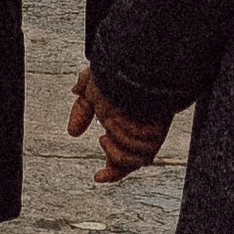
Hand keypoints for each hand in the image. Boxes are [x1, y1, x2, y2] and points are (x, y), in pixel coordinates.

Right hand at [70, 66, 169, 183]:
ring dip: (119, 144)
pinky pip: (146, 148)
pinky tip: (119, 121)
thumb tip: (72, 132)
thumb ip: (82, 110)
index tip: (96, 178)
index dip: (112, 172)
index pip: (124, 154)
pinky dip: (128, 138)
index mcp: (127, 122)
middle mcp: (142, 128)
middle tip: (102, 139)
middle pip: (136, 162)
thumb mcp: (90, 88)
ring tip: (110, 123)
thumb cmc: (112, 68)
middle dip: (117, 163)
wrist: (128, 55)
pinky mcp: (161, 126)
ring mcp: (153, 127)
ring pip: (140, 159)